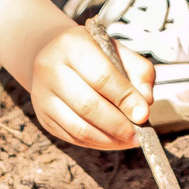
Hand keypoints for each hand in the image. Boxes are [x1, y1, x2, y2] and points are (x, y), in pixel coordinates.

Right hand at [27, 19, 154, 147]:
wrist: (56, 54)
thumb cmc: (92, 52)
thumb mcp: (118, 49)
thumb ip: (139, 71)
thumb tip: (145, 102)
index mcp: (71, 45)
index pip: (102, 77)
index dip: (125, 99)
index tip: (144, 115)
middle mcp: (50, 69)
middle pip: (88, 106)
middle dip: (119, 124)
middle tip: (139, 133)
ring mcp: (42, 95)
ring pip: (79, 127)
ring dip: (109, 139)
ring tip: (130, 139)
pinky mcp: (43, 117)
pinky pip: (72, 137)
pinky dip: (97, 143)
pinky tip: (113, 140)